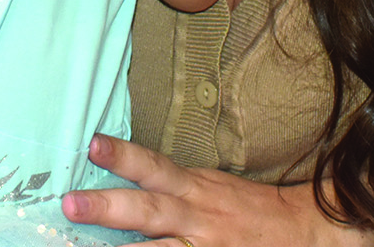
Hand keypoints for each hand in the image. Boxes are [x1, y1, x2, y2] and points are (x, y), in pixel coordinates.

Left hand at [63, 134, 366, 246]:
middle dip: (108, 207)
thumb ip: (171, 185)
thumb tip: (120, 175)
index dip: (125, 155)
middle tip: (68, 204)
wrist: (305, 230)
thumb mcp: (210, 187)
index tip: (92, 144)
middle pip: (149, 209)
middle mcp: (197, 216)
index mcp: (196, 188)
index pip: (155, 166)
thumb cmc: (248, 208)